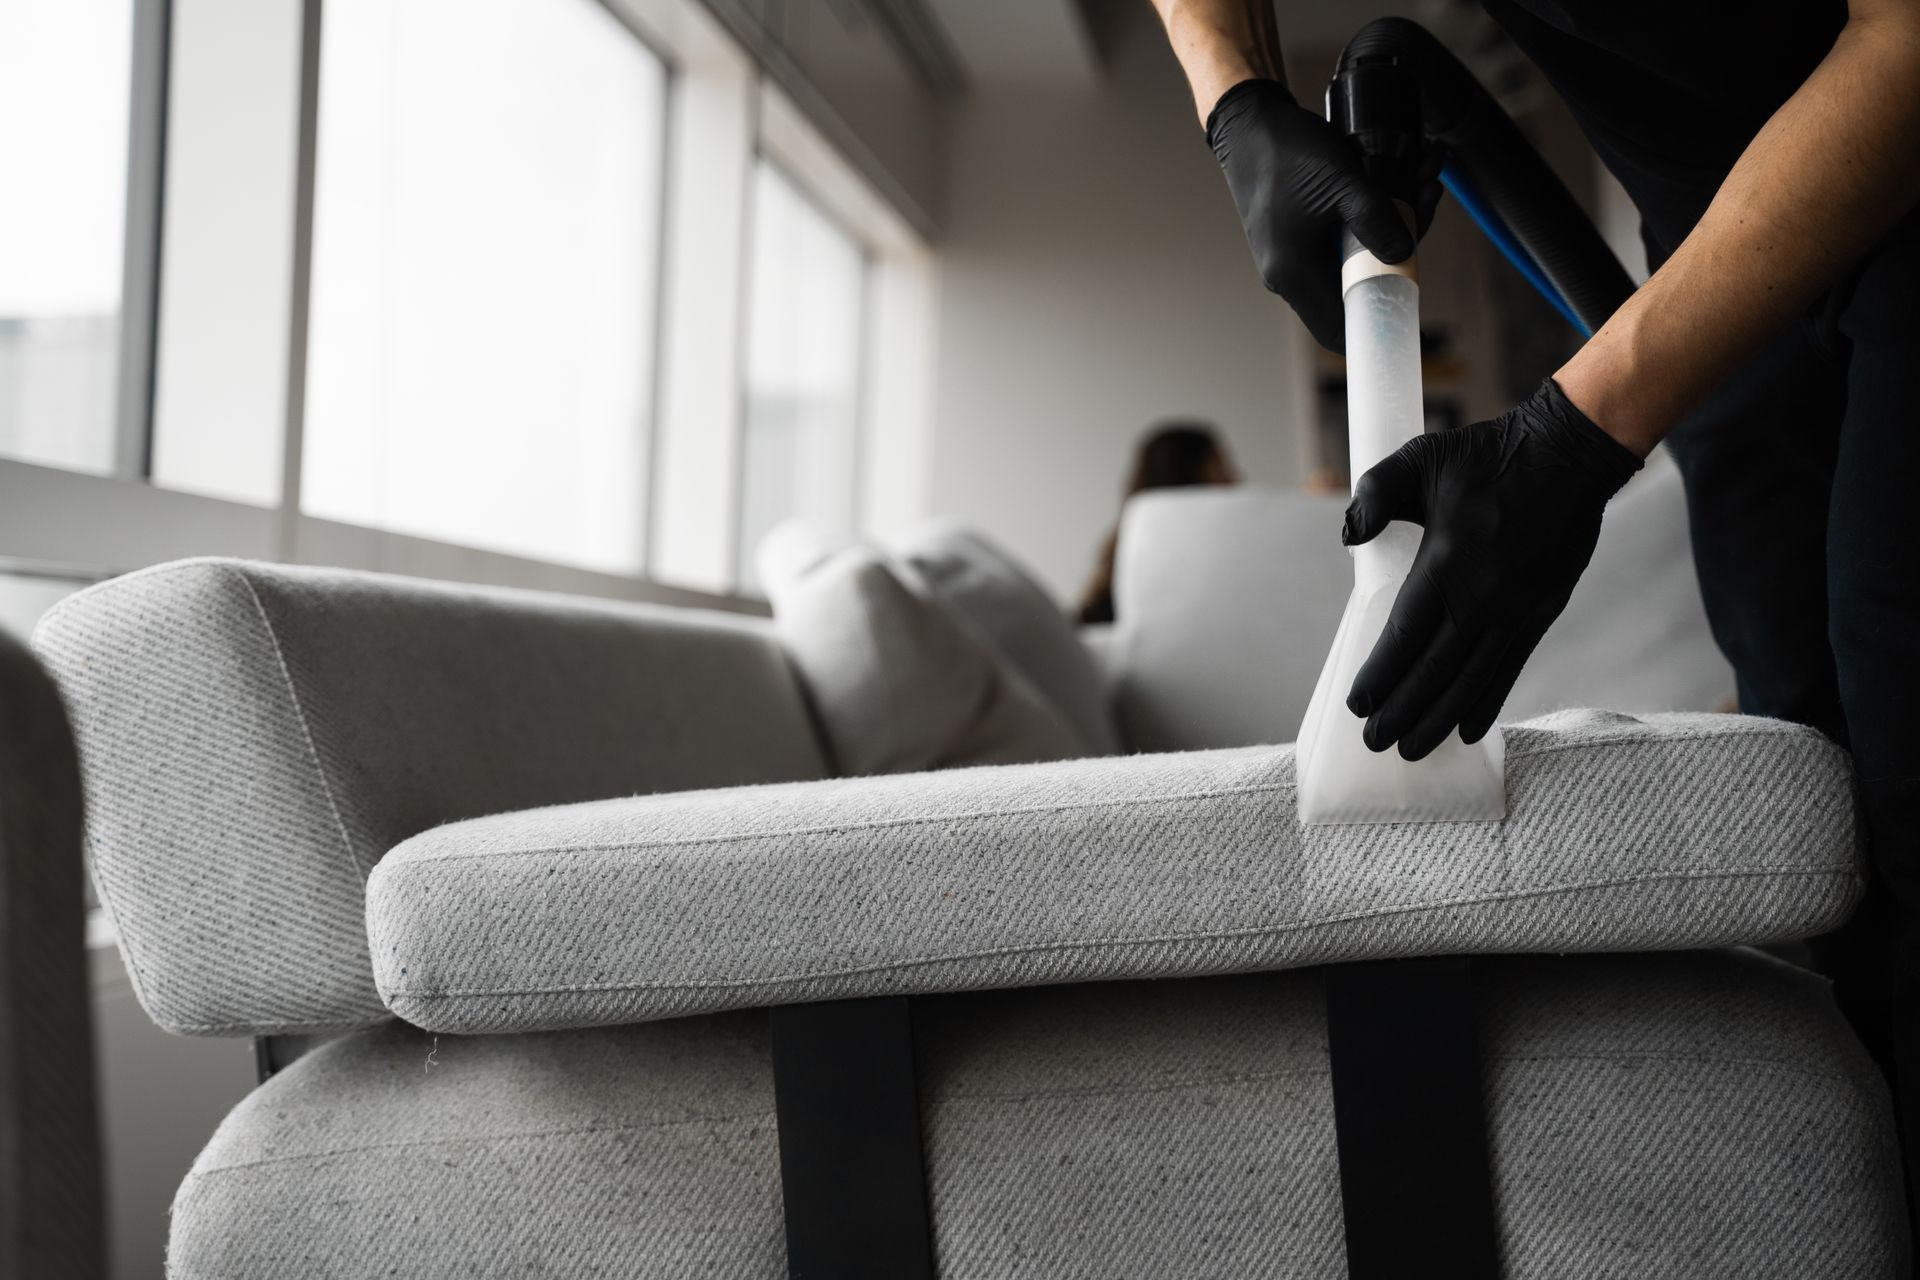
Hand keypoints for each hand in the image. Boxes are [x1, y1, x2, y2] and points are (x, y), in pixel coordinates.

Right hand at [1206, 79, 1435, 351]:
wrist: (1248, 124)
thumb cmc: (1285, 152)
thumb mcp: (1341, 183)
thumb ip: (1377, 221)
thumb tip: (1406, 254)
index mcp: (1294, 273)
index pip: (1339, 330)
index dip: (1376, 325)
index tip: (1410, 307)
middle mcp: (1291, 273)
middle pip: (1357, 287)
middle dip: (1401, 248)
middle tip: (1425, 201)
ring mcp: (1294, 255)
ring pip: (1356, 258)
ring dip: (1391, 224)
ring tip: (1418, 178)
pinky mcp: (1299, 235)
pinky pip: (1343, 239)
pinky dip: (1371, 216)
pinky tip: (1394, 180)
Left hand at [1341, 379, 1643, 759]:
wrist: (1570, 454)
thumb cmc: (1488, 456)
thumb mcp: (1422, 458)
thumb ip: (1377, 493)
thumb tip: (1349, 534)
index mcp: (1448, 562)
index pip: (1406, 634)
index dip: (1382, 674)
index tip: (1359, 704)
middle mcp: (1484, 596)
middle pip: (1436, 670)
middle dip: (1403, 711)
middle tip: (1375, 742)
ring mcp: (1517, 609)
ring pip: (1472, 680)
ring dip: (1440, 719)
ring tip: (1412, 749)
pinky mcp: (1542, 612)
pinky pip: (1510, 668)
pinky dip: (1487, 702)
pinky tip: (1466, 730)